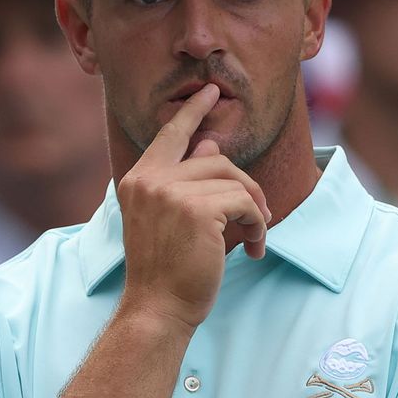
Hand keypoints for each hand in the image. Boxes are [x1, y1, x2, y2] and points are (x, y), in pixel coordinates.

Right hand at [115, 84, 270, 329]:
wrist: (157, 307)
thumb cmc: (164, 270)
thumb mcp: (171, 219)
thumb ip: (186, 181)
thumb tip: (210, 146)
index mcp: (138, 180)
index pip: (170, 136)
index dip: (193, 111)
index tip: (210, 90)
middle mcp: (150, 180)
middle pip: (216, 160)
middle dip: (246, 186)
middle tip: (259, 217)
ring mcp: (171, 193)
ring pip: (234, 181)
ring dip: (255, 210)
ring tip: (256, 237)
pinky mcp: (198, 211)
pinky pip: (245, 203)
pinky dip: (258, 225)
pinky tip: (253, 247)